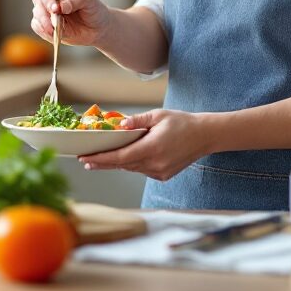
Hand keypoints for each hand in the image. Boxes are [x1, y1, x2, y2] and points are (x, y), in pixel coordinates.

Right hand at [31, 0, 110, 47]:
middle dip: (44, 13)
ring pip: (37, 14)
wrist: (97, 29)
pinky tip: (53, 34)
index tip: (54, 7)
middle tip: (53, 23)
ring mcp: (46, 10)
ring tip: (55, 31)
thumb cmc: (94, 9)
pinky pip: (37, 26)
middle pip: (38, 0)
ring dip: (44, 23)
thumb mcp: (90, 1)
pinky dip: (43, 31)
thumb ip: (75, 1)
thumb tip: (60, 7)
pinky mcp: (45, 24)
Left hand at [78, 109, 211, 181]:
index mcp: (152, 148)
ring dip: (117, 163)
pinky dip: (132, 164)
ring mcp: (159, 172)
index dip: (101, 159)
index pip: (120, 157)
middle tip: (86, 161)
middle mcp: (155, 164)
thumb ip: (137, 120)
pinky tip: (126, 157)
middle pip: (122, 165)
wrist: (205, 136)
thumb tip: (120, 124)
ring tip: (101, 159)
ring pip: (131, 168)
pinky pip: (142, 170)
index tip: (86, 159)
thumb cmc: (183, 123)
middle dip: (103, 163)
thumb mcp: (158, 116)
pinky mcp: (163, 175)